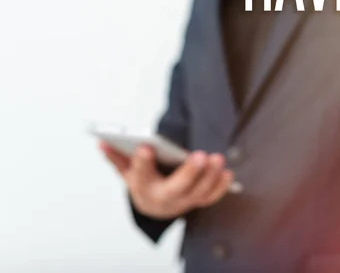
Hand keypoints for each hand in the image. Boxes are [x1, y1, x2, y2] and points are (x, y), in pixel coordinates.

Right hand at [100, 142, 233, 218]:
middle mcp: (164, 197)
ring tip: (216, 159)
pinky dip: (221, 187)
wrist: (155, 208)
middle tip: (198, 155)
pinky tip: (226, 172)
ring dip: (210, 177)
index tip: (145, 146)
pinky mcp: (198, 201)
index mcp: (143, 187)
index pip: (141, 174)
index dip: (142, 162)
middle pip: (176, 188)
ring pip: (198, 193)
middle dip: (188, 172)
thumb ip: (116, 157)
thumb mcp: (127, 171)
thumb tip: (102, 142)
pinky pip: (211, 197)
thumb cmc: (143, 183)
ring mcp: (184, 201)